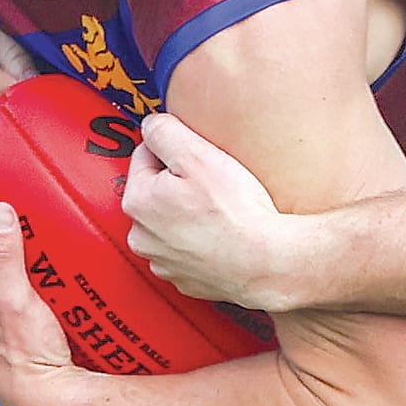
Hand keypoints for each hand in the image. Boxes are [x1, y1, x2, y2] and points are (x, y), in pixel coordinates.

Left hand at [0, 184, 82, 405]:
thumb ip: (3, 255)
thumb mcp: (13, 299)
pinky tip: (48, 260)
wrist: (42, 400)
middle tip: (8, 191)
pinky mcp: (12, 321)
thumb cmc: (24, 353)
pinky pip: (11, 281)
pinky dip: (23, 262)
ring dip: (5, 238)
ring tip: (30, 218)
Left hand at [123, 106, 308, 310]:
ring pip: (171, 224)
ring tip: (220, 213)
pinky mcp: (185, 280)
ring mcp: (163, 262)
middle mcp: (142, 236)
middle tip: (214, 186)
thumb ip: (164, 130)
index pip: (145, 155)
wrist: (268, 262)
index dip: (177, 151)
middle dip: (180, 184)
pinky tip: (222, 236)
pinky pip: (188, 251)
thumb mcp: (197, 154)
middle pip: (157, 192)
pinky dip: (201, 243)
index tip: (201, 160)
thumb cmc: (236, 213)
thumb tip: (152, 125)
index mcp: (137, 201)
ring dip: (188, 215)